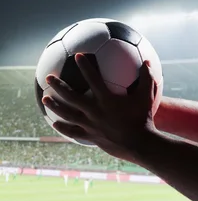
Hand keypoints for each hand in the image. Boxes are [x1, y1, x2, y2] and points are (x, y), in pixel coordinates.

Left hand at [42, 54, 156, 160]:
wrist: (139, 144)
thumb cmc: (144, 117)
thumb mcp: (147, 95)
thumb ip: (147, 77)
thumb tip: (148, 62)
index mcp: (107, 99)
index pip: (92, 78)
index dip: (85, 65)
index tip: (77, 55)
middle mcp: (94, 111)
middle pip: (71, 96)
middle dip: (58, 85)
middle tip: (48, 77)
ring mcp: (91, 125)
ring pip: (67, 114)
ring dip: (54, 105)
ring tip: (44, 99)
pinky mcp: (91, 137)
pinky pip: (73, 132)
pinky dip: (63, 127)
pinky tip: (54, 123)